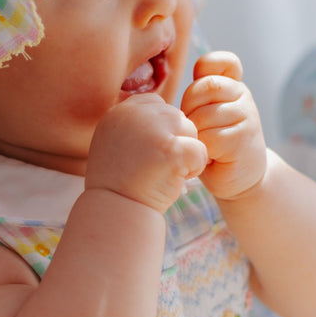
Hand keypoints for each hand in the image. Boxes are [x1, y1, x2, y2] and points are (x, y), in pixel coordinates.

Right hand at [85, 93, 207, 212]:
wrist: (116, 212)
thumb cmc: (119, 182)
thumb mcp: (117, 143)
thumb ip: (137, 124)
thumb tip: (171, 115)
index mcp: (119, 111)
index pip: (157, 104)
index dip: (163, 130)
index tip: (150, 154)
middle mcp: (134, 114)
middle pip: (177, 116)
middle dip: (176, 142)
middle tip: (159, 167)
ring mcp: (152, 130)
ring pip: (191, 131)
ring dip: (186, 154)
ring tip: (166, 173)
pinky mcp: (171, 148)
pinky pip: (200, 150)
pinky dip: (195, 168)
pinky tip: (176, 180)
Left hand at [180, 51, 266, 200]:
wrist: (238, 177)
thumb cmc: (214, 143)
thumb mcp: (205, 114)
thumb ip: (198, 95)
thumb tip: (166, 73)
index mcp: (233, 85)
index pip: (224, 62)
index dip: (208, 68)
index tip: (200, 92)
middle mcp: (243, 96)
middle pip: (206, 86)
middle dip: (190, 107)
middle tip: (192, 126)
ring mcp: (247, 116)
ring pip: (205, 115)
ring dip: (195, 133)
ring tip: (200, 143)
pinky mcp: (243, 139)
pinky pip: (210, 138)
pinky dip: (202, 149)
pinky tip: (208, 155)